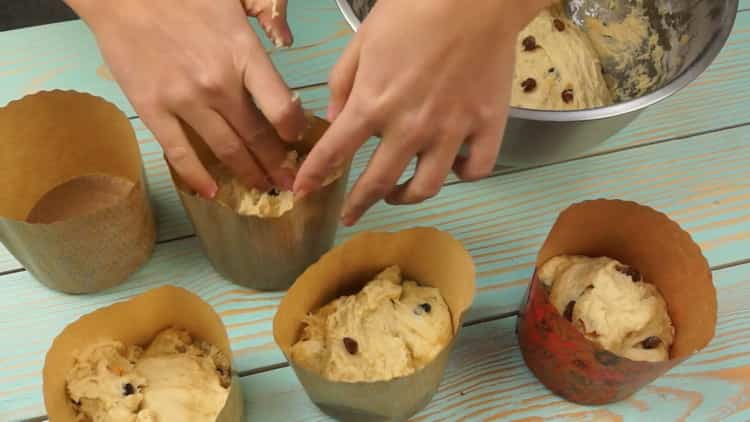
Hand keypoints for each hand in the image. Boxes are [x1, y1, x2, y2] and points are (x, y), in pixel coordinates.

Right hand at [67, 0, 306, 196]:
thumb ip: (263, 21)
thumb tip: (288, 41)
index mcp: (243, 54)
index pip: (281, 107)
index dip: (294, 131)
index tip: (297, 142)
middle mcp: (218, 84)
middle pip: (256, 136)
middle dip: (276, 163)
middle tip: (287, 181)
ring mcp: (184, 100)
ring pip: (225, 149)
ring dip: (247, 173)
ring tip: (261, 188)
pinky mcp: (152, 110)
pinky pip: (180, 153)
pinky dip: (198, 177)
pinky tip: (213, 191)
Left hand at [294, 0, 546, 224]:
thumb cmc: (413, 9)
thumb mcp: (363, 40)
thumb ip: (343, 81)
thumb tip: (335, 116)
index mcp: (373, 103)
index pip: (335, 152)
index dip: (314, 176)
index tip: (303, 192)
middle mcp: (410, 127)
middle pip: (379, 183)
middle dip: (358, 204)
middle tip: (351, 214)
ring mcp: (451, 131)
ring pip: (427, 188)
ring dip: (405, 198)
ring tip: (398, 194)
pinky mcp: (487, 126)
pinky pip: (475, 169)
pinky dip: (462, 174)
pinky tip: (453, 166)